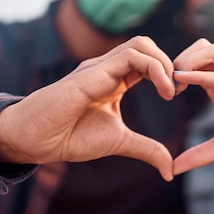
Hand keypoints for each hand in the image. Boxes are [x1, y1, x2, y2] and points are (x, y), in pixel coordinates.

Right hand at [0, 36, 175, 180]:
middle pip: (146, 45)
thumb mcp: (119, 142)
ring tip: (170, 90)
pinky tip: (162, 91)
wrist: (36, 140)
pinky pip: (131, 56)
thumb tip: (170, 169)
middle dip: (170, 63)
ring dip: (164, 63)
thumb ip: (146, 149)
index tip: (177, 95)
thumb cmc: (69, 137)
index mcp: (114, 80)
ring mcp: (100, 67)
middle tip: (178, 90)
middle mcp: (107, 68)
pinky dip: (155, 68)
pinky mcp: (94, 72)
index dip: (167, 73)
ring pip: (141, 44)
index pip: (147, 61)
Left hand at [172, 39, 213, 174]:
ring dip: (186, 60)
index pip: (191, 65)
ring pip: (209, 49)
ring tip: (174, 83)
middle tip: (164, 84)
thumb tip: (173, 168)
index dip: (171, 73)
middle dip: (175, 60)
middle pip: (197, 49)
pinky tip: (183, 80)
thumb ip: (201, 155)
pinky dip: (202, 74)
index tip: (160, 93)